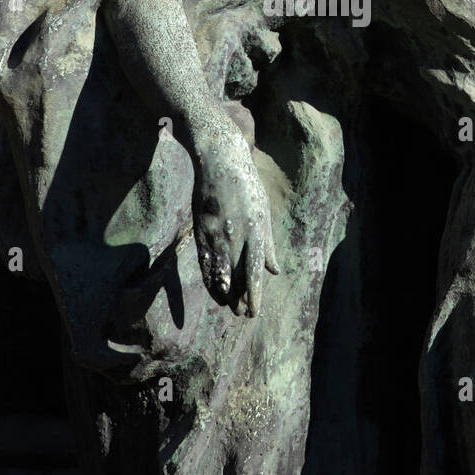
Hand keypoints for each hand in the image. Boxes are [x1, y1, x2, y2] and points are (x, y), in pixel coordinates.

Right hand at [191, 116, 278, 317]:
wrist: (220, 160)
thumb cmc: (247, 186)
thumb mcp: (263, 211)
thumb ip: (268, 244)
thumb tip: (274, 271)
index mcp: (255, 229)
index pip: (254, 270)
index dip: (254, 293)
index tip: (254, 312)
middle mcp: (235, 233)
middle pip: (236, 275)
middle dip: (240, 298)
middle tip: (242, 315)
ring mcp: (215, 231)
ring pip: (218, 270)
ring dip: (224, 292)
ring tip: (229, 307)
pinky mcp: (201, 228)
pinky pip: (203, 260)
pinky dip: (209, 277)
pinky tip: (214, 290)